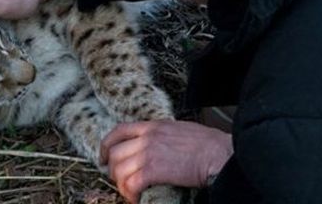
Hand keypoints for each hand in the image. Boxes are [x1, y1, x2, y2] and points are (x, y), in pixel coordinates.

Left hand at [100, 120, 232, 203]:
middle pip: (114, 153)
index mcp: (153, 126)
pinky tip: (137, 199)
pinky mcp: (154, 171)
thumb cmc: (207, 144)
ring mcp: (149, 153)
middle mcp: (147, 137)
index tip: (104, 157)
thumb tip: (156, 146)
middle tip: (121, 181)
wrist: (217, 154)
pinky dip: (130, 195)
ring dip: (121, 185)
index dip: (106, 145)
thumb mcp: (179, 129)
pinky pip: (130, 184)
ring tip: (130, 192)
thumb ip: (163, 135)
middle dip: (113, 170)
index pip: (119, 131)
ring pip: (119, 170)